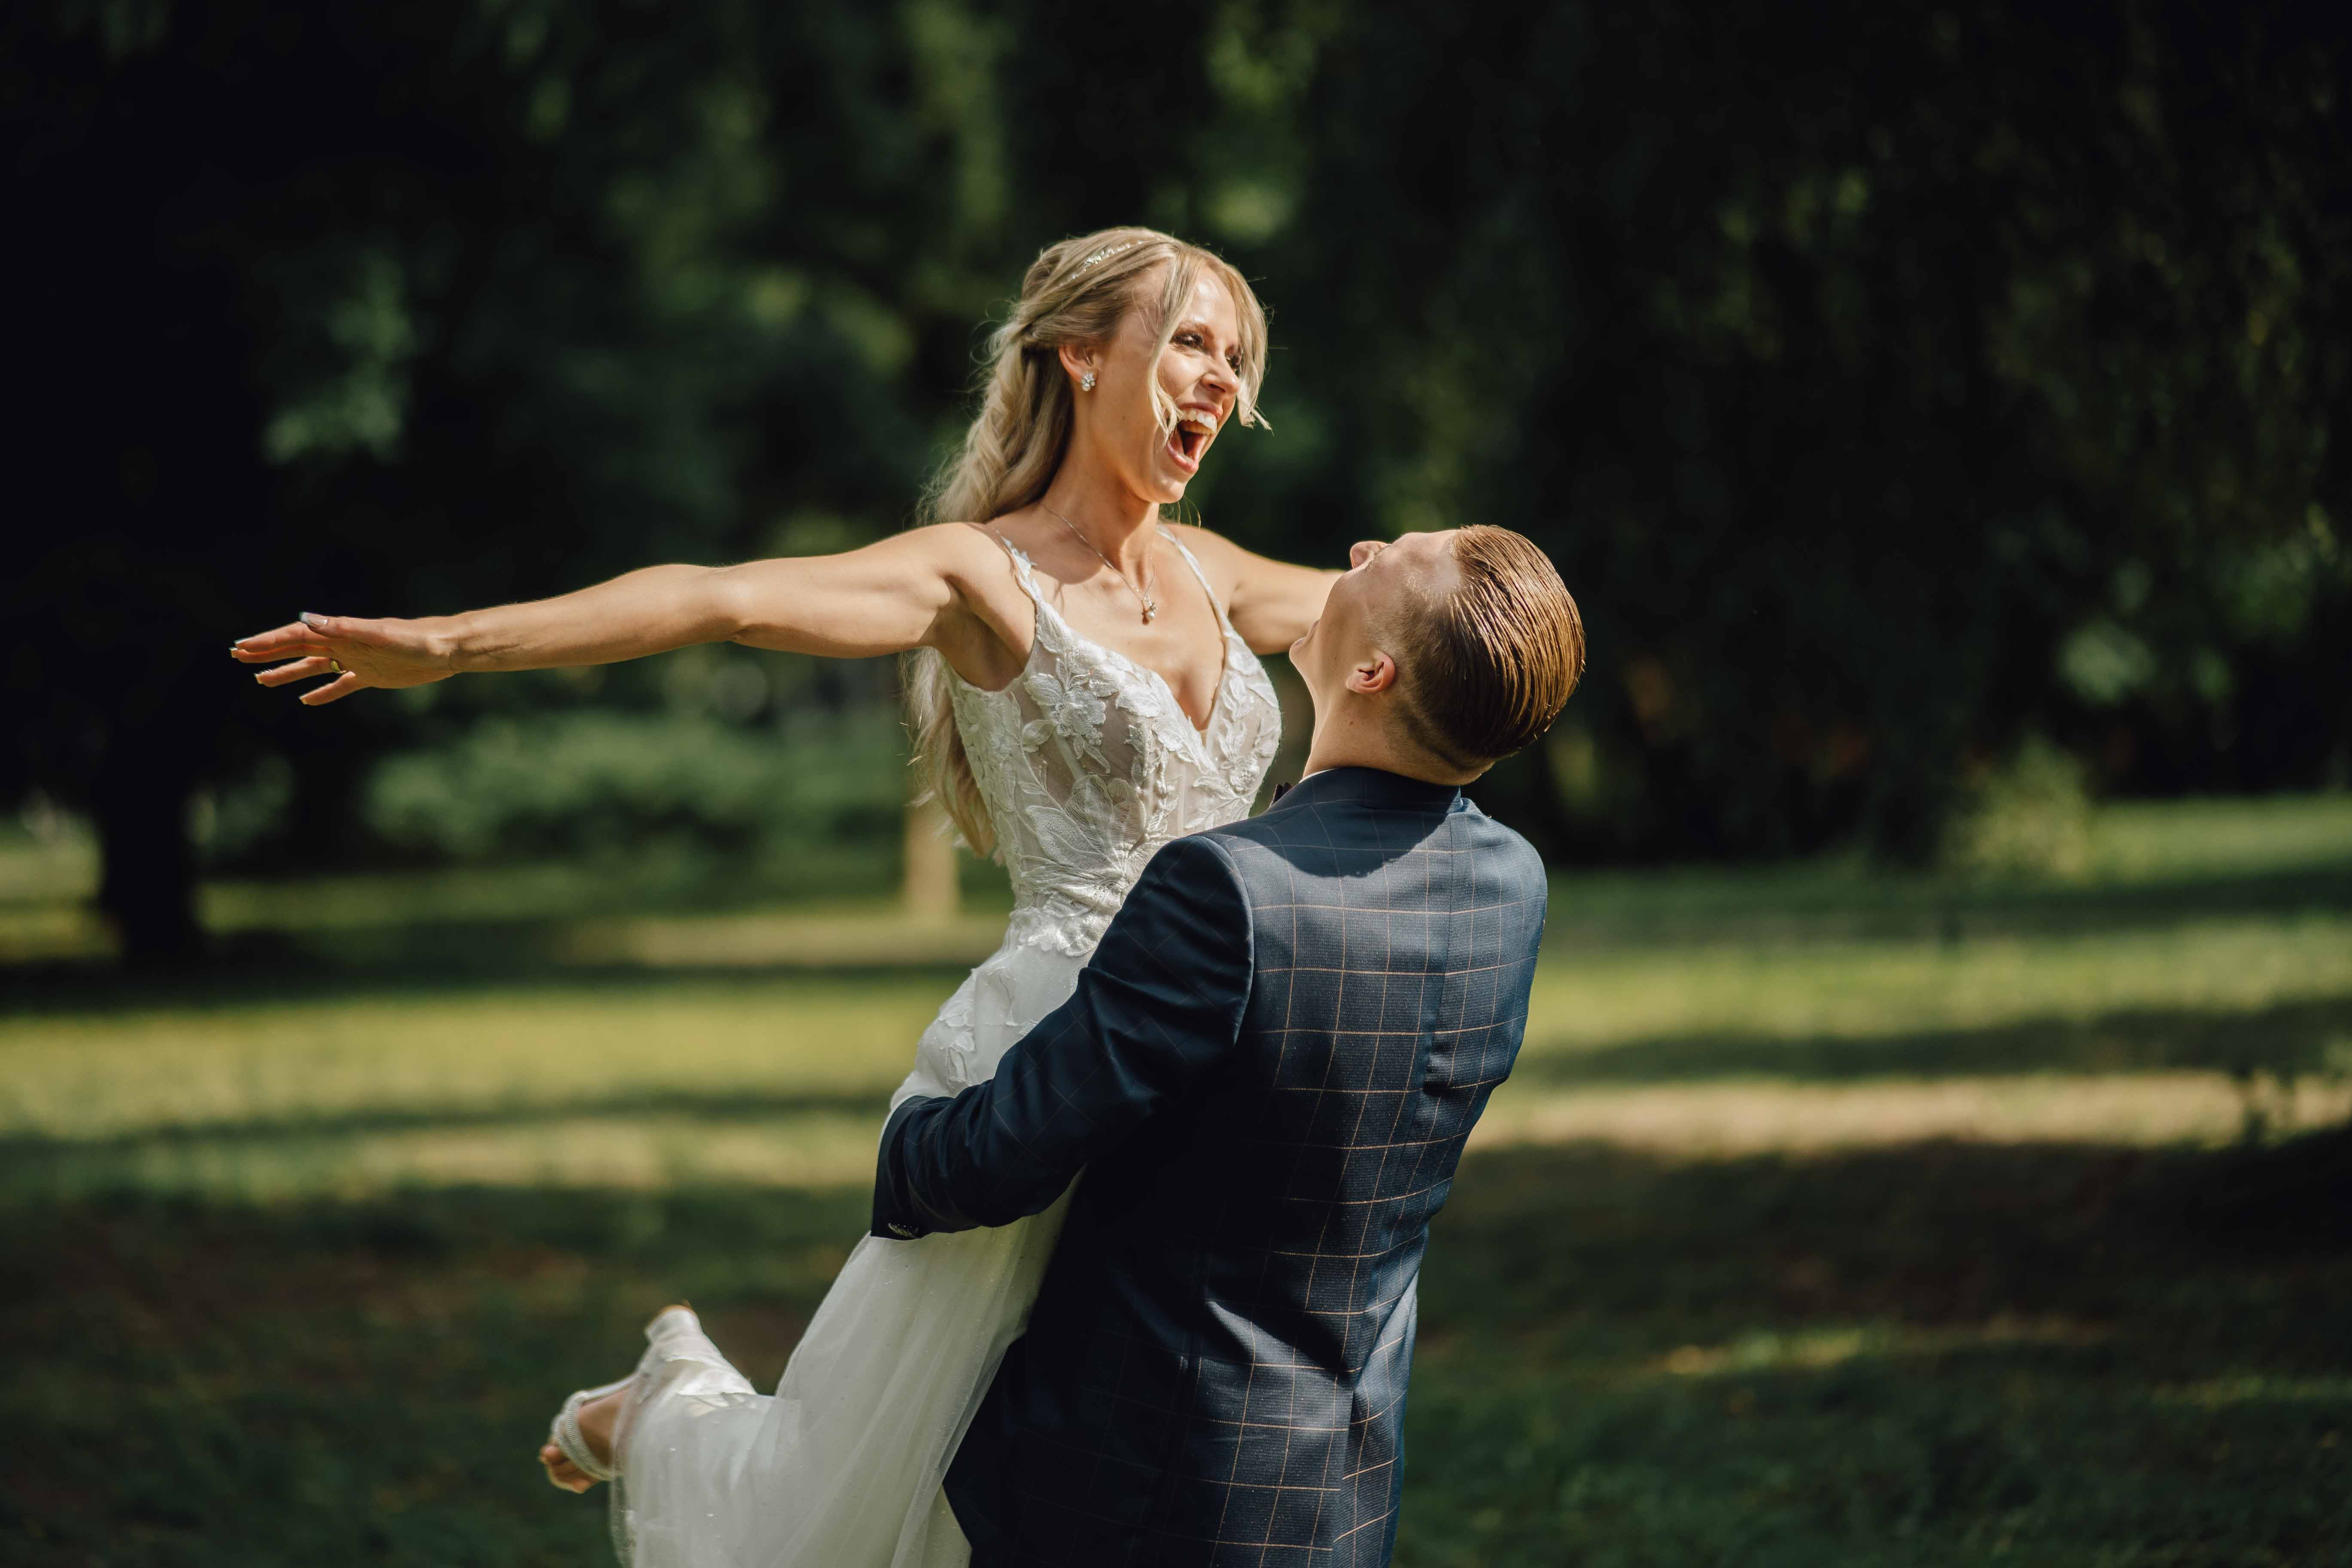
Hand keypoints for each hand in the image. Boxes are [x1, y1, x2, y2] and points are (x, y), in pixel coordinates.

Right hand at [230, 612, 455, 704]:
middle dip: (269, 653)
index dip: (268, 642)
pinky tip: (305, 700)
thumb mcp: (378, 634)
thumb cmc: (416, 639)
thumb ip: (342, 627)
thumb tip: (306, 618)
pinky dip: (323, 692)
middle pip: (299, 649)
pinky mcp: (373, 677)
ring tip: (261, 681)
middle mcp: (345, 645)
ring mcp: (357, 661)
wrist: (447, 649)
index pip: (297, 637)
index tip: (242, 648)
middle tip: (239, 657)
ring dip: (288, 672)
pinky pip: (341, 685)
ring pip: (314, 668)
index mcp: (342, 633)